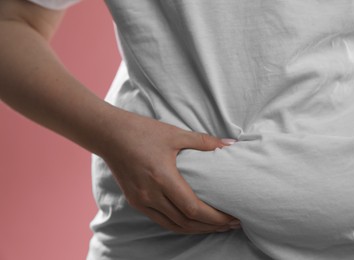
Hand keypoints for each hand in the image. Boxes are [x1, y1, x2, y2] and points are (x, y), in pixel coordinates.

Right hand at [100, 109, 239, 233]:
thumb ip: (204, 141)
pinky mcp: (135, 202)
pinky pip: (161, 220)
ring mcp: (141, 201)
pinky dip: (179, 225)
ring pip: (173, 225)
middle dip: (211, 227)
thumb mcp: (175, 134)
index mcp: (162, 178)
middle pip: (186, 222)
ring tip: (215, 226)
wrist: (109, 134)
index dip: (215, 218)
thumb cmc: (142, 132)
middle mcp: (151, 195)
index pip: (194, 209)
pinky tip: (192, 221)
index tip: (233, 218)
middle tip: (231, 224)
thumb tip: (230, 144)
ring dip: (196, 229)